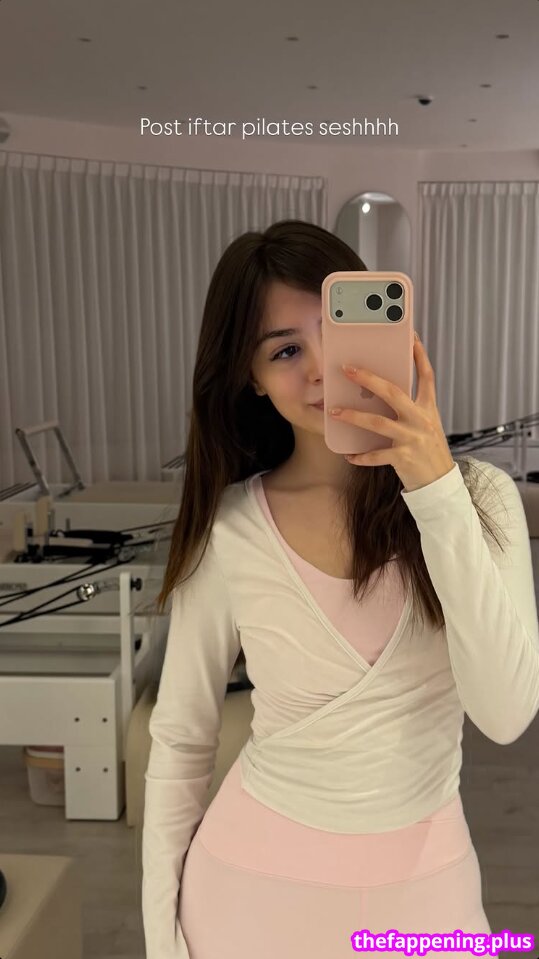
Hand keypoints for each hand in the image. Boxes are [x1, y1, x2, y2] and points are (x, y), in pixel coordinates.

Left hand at [329, 334, 454, 491]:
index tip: (411, 337)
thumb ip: (409, 408)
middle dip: (369, 379)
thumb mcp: (426, 424)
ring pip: (378, 423)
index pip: (426, 376)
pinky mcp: (404, 458)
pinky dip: (361, 456)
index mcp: (428, 408)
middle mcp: (422, 420)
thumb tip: (379, 392)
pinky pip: (376, 455)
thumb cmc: (428, 450)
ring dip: (354, 416)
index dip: (419, 355)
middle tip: (347, 368)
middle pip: (393, 393)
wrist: (441, 483)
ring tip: (335, 412)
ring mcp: (413, 438)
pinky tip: (348, 455)